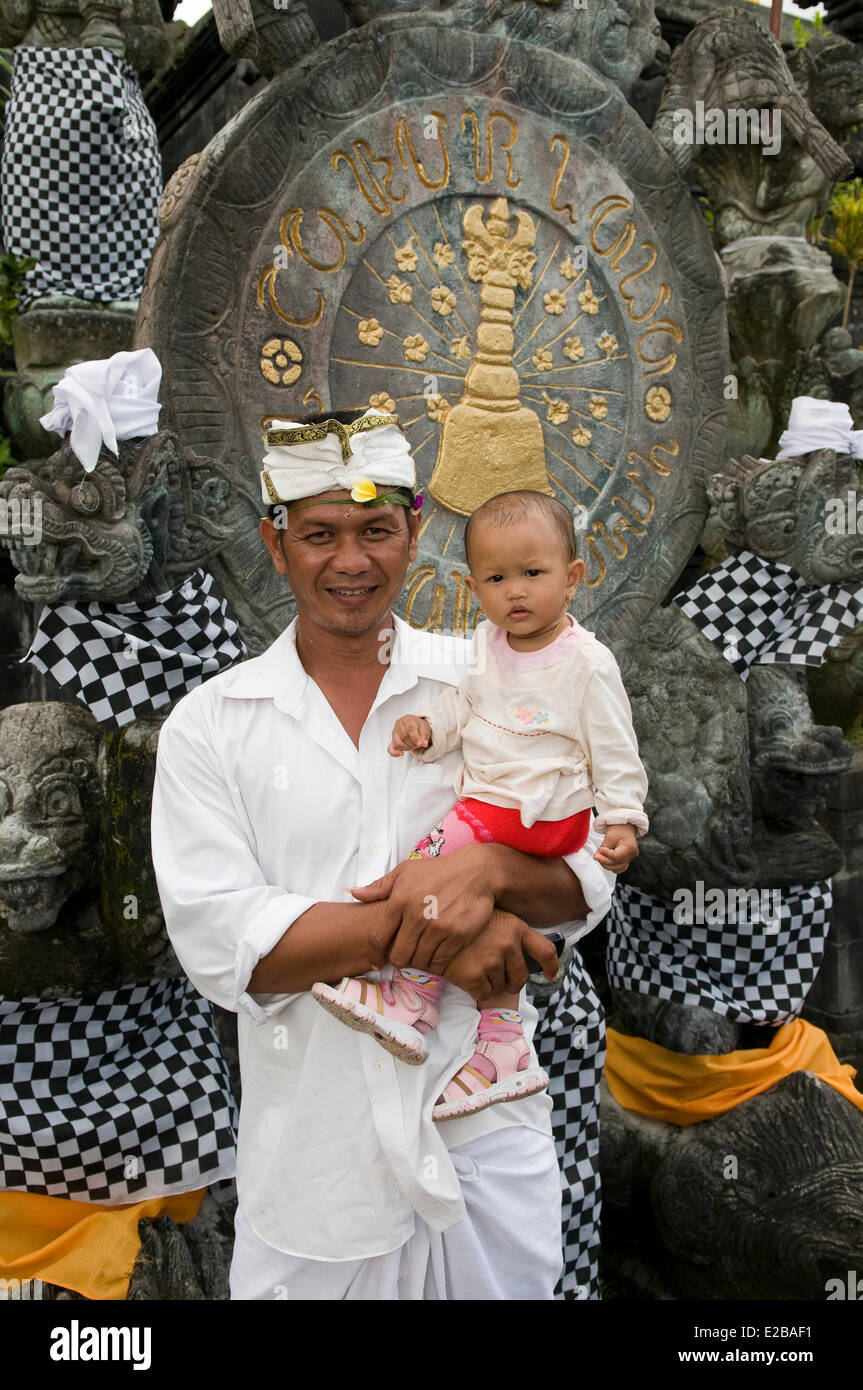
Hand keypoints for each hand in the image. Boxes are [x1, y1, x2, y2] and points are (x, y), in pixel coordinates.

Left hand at [350, 844, 496, 970]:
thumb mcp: (406, 871)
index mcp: (400, 900)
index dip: (375, 954)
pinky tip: (436, 953)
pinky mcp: (456, 936)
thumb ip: (380, 886)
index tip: (376, 962)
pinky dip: (435, 962)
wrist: (476, 872)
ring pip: (419, 960)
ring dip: (418, 961)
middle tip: (404, 956)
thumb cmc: (438, 871)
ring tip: (421, 954)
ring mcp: (438, 927)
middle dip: (398, 960)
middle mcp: (417, 915)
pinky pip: (439, 961)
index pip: (378, 937)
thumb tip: (355, 893)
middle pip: (399, 955)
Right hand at [388, 715, 431, 756]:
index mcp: (408, 719)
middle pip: (404, 737)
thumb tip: (424, 744)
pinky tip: (401, 753)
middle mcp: (399, 724)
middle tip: (418, 743)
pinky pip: (390, 749)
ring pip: (398, 743)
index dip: (415, 737)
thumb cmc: (418, 726)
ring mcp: (394, 733)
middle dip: (413, 743)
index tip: (420, 744)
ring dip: (407, 747)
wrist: (414, 726)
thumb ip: (424, 735)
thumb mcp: (425, 728)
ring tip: (413, 745)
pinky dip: (395, 753)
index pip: (410, 729)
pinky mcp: (392, 741)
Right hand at [443, 908, 559, 1000]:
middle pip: (522, 977)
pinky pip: (485, 993)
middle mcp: (507, 943)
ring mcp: (491, 960)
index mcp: (515, 927)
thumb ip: (508, 930)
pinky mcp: (475, 976)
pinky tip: (467, 974)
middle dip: (512, 981)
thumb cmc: (463, 920)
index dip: (551, 966)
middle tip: (496, 974)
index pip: (545, 950)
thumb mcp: (491, 915)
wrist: (432, 925)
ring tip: (475, 966)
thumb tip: (522, 954)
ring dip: (491, 982)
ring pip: (501, 986)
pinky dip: (477, 989)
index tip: (550, 975)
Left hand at [594, 824, 638, 872]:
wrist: (624, 825)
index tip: (600, 850)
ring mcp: (630, 858)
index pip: (616, 857)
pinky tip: (606, 860)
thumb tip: (597, 857)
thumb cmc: (619, 828)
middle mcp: (632, 855)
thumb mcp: (609, 836)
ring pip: (616, 868)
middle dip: (604, 860)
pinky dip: (611, 866)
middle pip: (616, 864)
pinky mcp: (626, 860)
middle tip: (596, 855)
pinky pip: (618, 868)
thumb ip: (603, 848)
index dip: (606, 855)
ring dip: (606, 864)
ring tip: (601, 856)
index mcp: (630, 848)